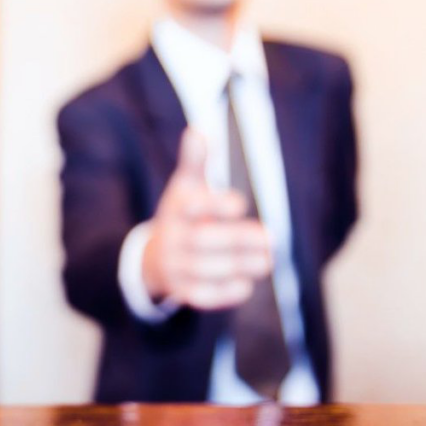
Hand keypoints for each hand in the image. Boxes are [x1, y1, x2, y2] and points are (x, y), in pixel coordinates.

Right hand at [141, 129, 273, 310]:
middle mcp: (170, 238)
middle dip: (240, 240)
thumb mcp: (184, 188)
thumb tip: (198, 130)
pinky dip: (226, 292)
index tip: (241, 205)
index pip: (193, 206)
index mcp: (174, 209)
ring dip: (241, 265)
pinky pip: (204, 294)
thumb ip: (194, 162)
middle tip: (271, 238)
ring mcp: (174, 266)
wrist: (153, 260)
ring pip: (208, 268)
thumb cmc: (181, 217)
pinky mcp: (181, 290)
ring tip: (268, 262)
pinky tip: (246, 285)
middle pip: (204, 240)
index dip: (216, 205)